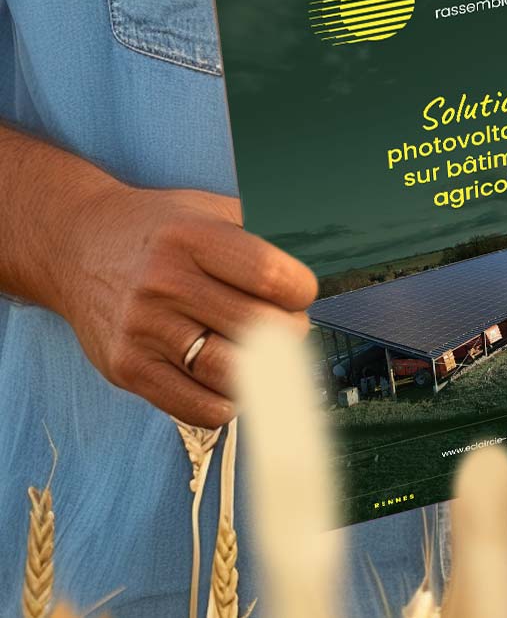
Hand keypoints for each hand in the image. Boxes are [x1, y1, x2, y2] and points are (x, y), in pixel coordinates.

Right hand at [45, 182, 317, 427]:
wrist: (75, 245)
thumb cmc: (161, 228)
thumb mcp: (208, 210)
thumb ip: (260, 236)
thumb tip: (321, 276)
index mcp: (192, 239)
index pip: (273, 278)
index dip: (302, 292)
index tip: (299, 293)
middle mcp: (164, 284)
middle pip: (260, 330)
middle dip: (291, 333)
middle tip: (288, 328)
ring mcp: (143, 330)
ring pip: (233, 374)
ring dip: (267, 373)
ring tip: (268, 356)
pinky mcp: (126, 369)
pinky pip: (198, 407)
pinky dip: (231, 403)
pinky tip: (234, 382)